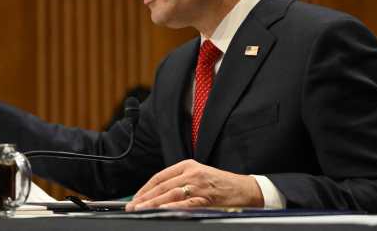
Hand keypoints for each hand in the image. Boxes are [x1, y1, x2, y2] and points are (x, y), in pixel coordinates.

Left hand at [125, 159, 263, 210]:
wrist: (244, 189)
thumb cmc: (221, 185)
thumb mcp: (198, 176)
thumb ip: (180, 181)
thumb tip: (158, 195)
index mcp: (187, 165)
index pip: (160, 177)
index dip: (145, 188)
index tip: (135, 198)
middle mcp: (191, 173)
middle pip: (162, 186)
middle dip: (145, 197)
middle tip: (132, 207)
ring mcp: (199, 184)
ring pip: (170, 194)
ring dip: (153, 203)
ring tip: (140, 210)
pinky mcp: (206, 196)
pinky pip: (186, 203)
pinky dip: (172, 206)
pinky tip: (161, 210)